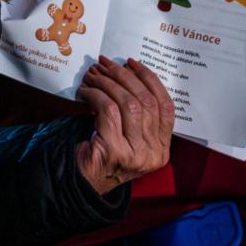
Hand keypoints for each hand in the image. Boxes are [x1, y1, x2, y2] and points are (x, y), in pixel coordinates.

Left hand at [75, 56, 174, 195]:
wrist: (80, 182)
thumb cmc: (104, 152)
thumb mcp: (129, 135)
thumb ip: (137, 113)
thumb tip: (126, 71)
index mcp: (162, 149)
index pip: (166, 107)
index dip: (150, 81)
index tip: (133, 63)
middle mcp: (153, 154)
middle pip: (146, 102)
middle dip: (124, 76)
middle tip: (105, 64)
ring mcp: (136, 156)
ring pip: (128, 103)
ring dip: (108, 83)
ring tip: (93, 75)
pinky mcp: (114, 152)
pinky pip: (108, 110)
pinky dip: (95, 95)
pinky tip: (85, 91)